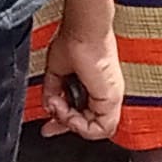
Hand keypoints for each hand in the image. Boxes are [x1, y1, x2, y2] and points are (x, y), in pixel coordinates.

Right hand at [38, 23, 123, 141]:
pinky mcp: (111, 99)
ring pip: (94, 130)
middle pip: (89, 125)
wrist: (82, 31)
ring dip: (69, 122)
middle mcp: (105, 93)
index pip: (84, 116)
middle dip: (64, 125)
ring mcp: (110, 96)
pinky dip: (79, 126)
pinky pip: (100, 129)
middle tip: (51, 121)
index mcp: (95, 86)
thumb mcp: (58, 73)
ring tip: (58, 106)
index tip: (50, 125)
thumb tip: (49, 106)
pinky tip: (66, 111)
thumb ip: (54, 92)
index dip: (65, 124)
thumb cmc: (74, 41)